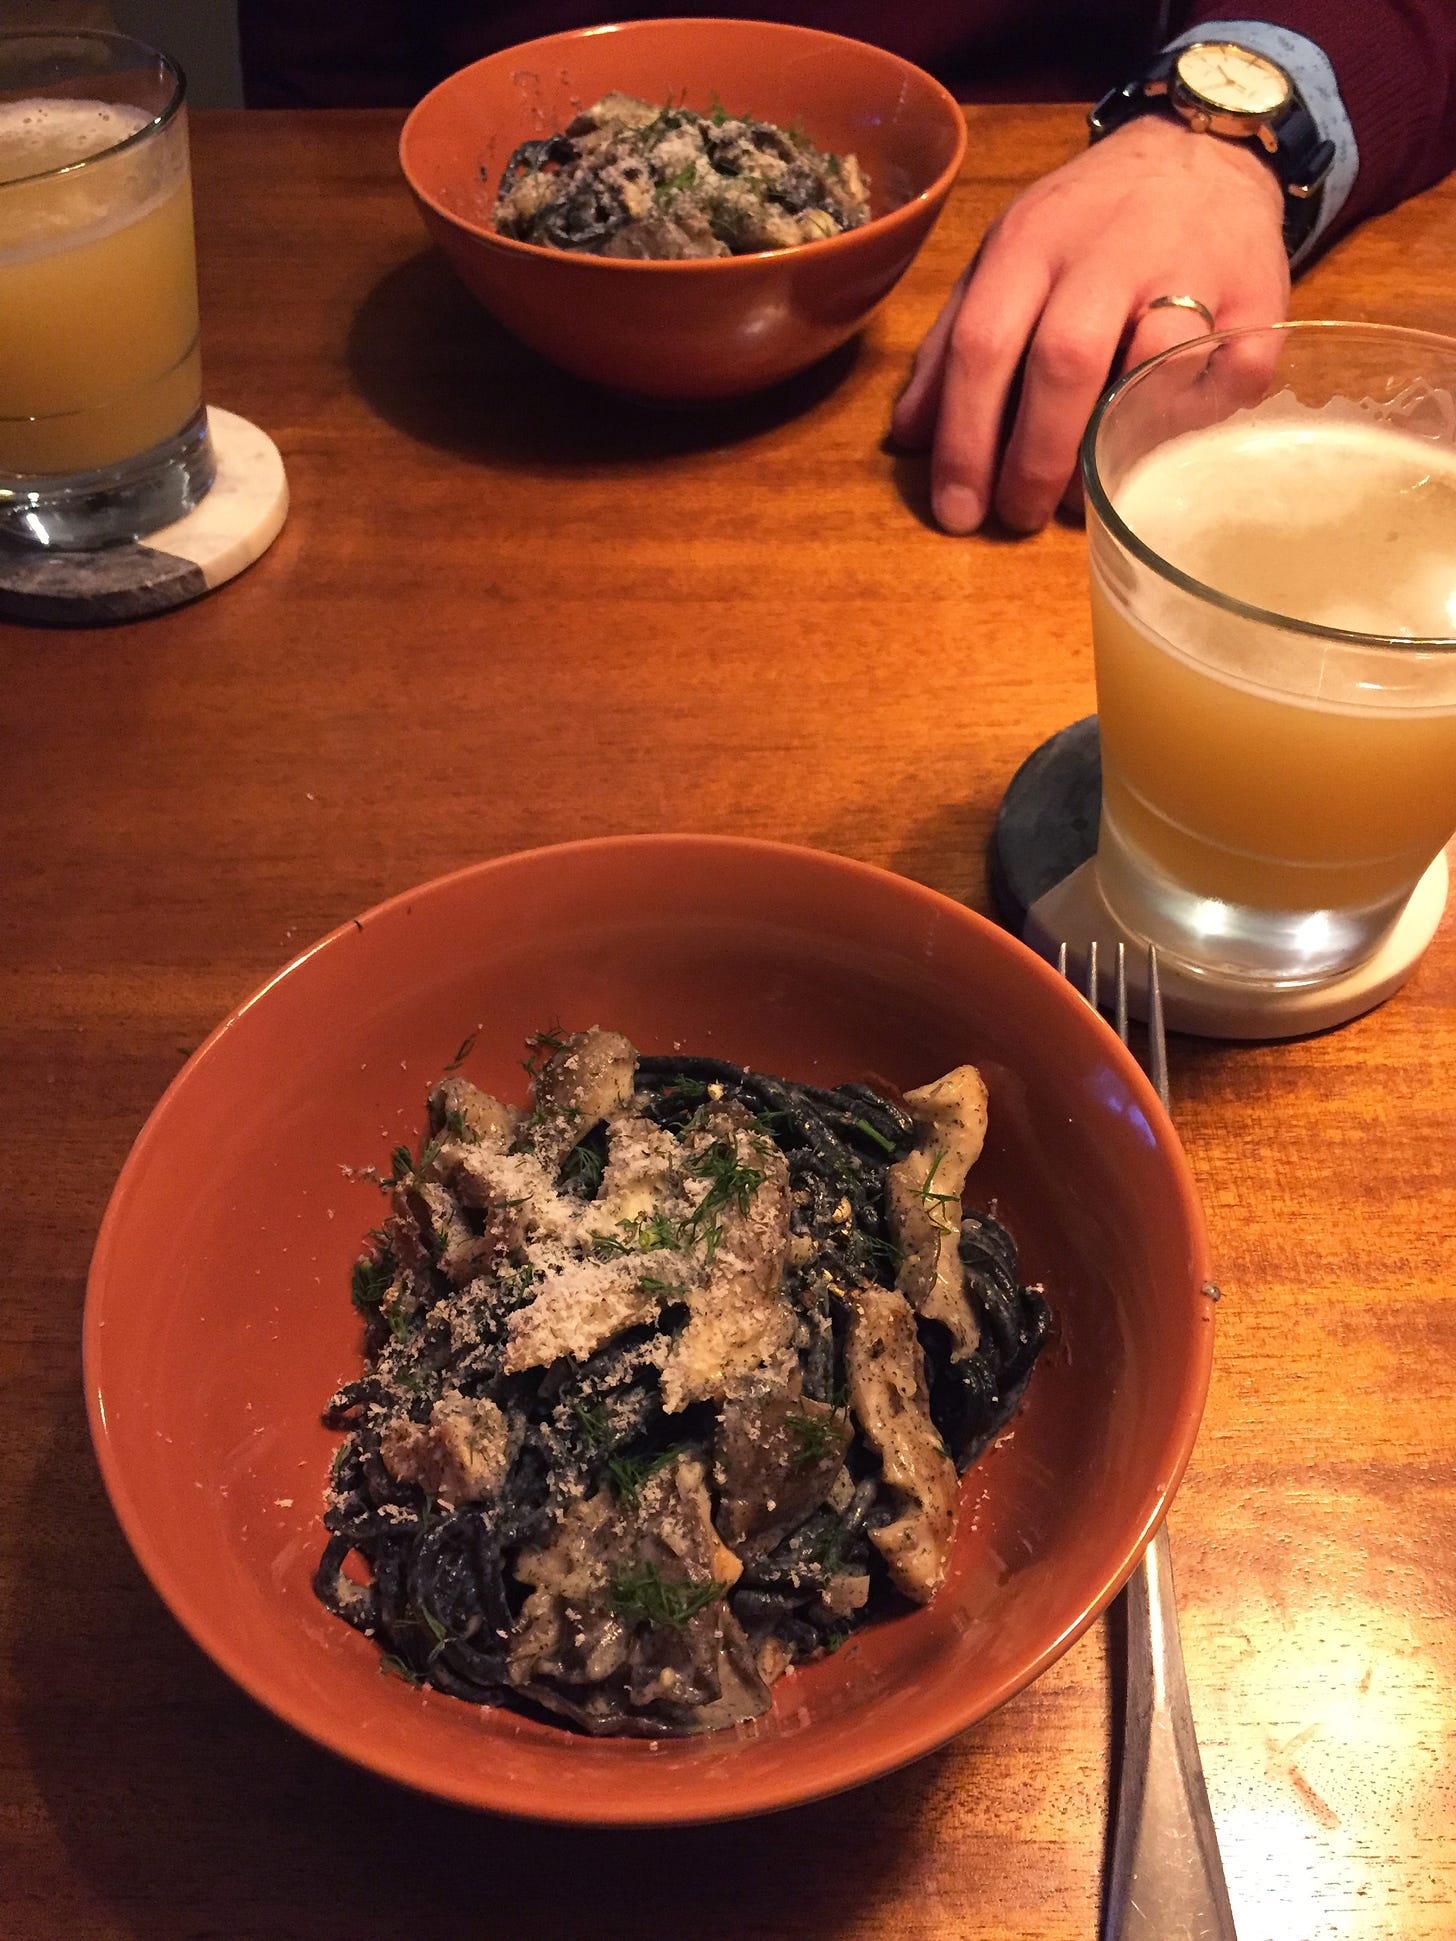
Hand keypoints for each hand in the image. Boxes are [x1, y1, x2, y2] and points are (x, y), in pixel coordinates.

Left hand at [891, 116, 1290, 534]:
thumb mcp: (1006, 260)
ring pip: (1150, 366)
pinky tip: (1158, 451)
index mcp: (1032, 243)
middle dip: (1034, 457)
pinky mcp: (1258, 297)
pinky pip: (1230, 377)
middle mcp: (1108, 252)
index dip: (965, 439)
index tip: (956, 510)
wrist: (1202, 151)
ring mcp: (1191, 270)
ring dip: (1112, 448)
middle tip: (1017, 518)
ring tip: (1081, 500)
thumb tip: (909, 437)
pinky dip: (1192, 425)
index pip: (983, 345)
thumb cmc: (1087, 226)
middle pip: (1065, 362)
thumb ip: (953, 344)